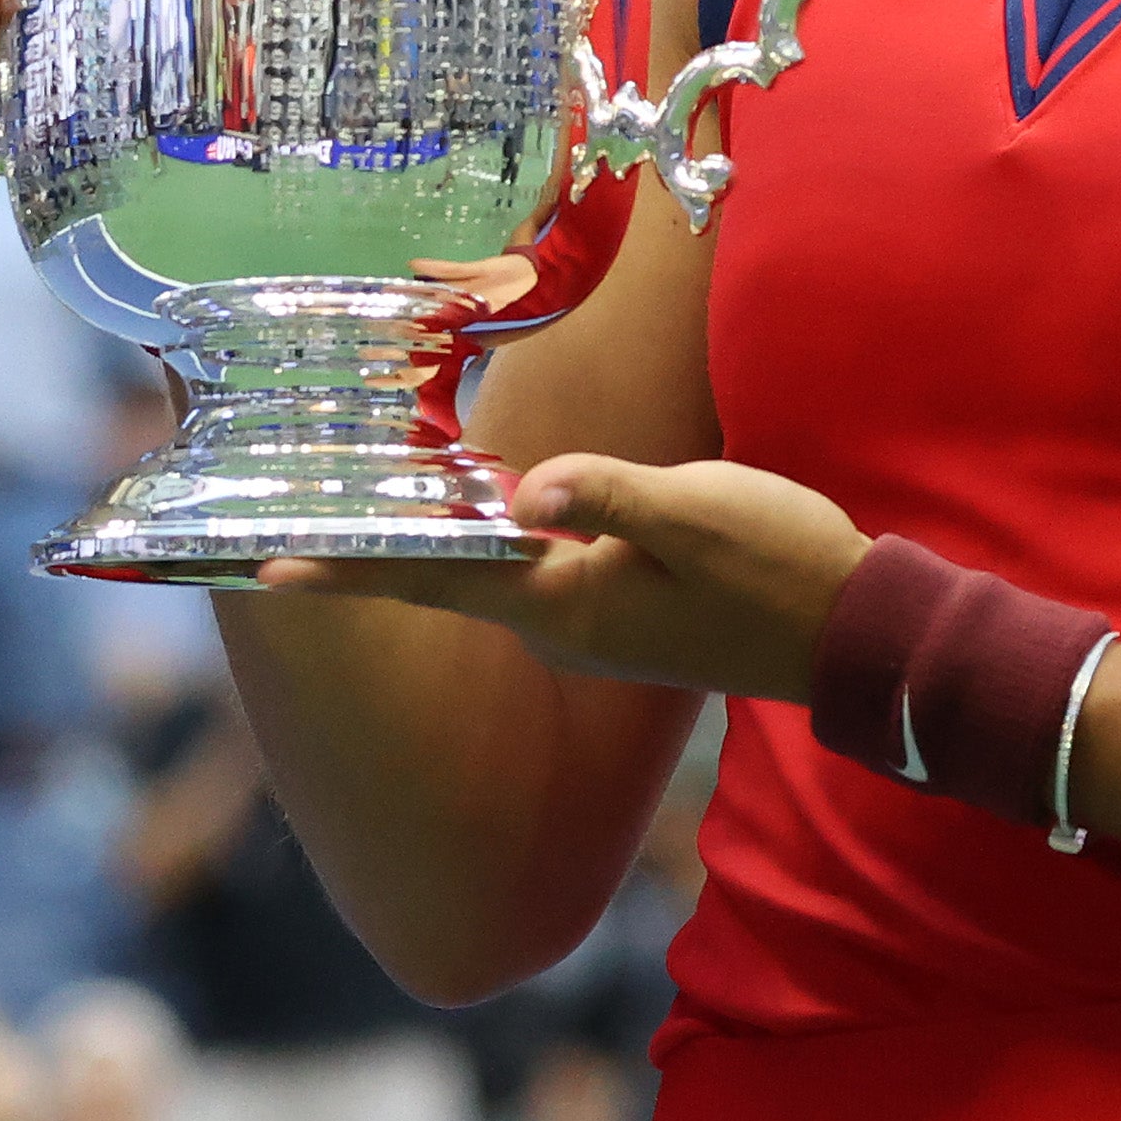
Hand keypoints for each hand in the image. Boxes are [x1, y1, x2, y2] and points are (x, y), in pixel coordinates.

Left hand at [258, 454, 869, 702]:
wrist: (852, 631)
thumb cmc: (776, 566)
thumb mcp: (695, 514)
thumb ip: (608, 497)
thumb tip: (523, 489)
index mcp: (565, 603)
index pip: (434, 580)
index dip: (350, 570)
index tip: (268, 567)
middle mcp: (562, 623)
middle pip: (447, 577)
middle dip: (374, 548)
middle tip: (297, 518)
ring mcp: (594, 620)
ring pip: (489, 571)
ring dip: (432, 539)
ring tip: (368, 501)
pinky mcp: (625, 607)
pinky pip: (533, 567)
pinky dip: (491, 536)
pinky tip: (481, 503)